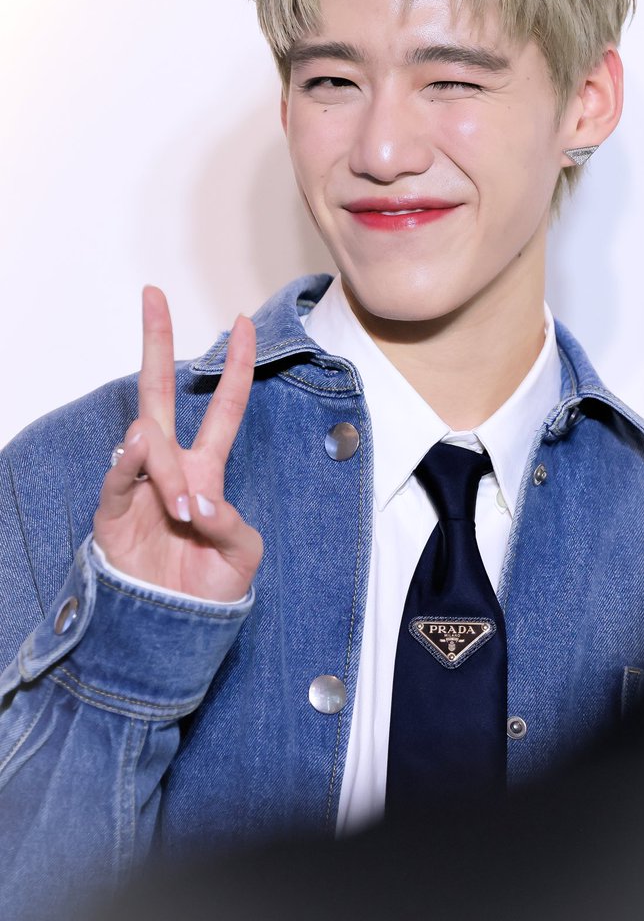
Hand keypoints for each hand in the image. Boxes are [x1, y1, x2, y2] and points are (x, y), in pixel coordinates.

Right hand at [93, 287, 261, 601]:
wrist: (173, 634)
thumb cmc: (208, 590)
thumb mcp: (243, 556)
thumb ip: (231, 523)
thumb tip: (201, 499)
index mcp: (206, 470)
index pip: (223, 407)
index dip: (235, 366)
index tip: (245, 323)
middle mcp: (171, 467)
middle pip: (160, 391)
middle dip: (156, 342)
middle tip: (153, 296)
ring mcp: (137, 484)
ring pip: (146, 440)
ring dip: (168, 471)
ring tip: (184, 513)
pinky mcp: (111, 511)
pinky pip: (117, 478)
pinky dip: (132, 471)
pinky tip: (143, 470)